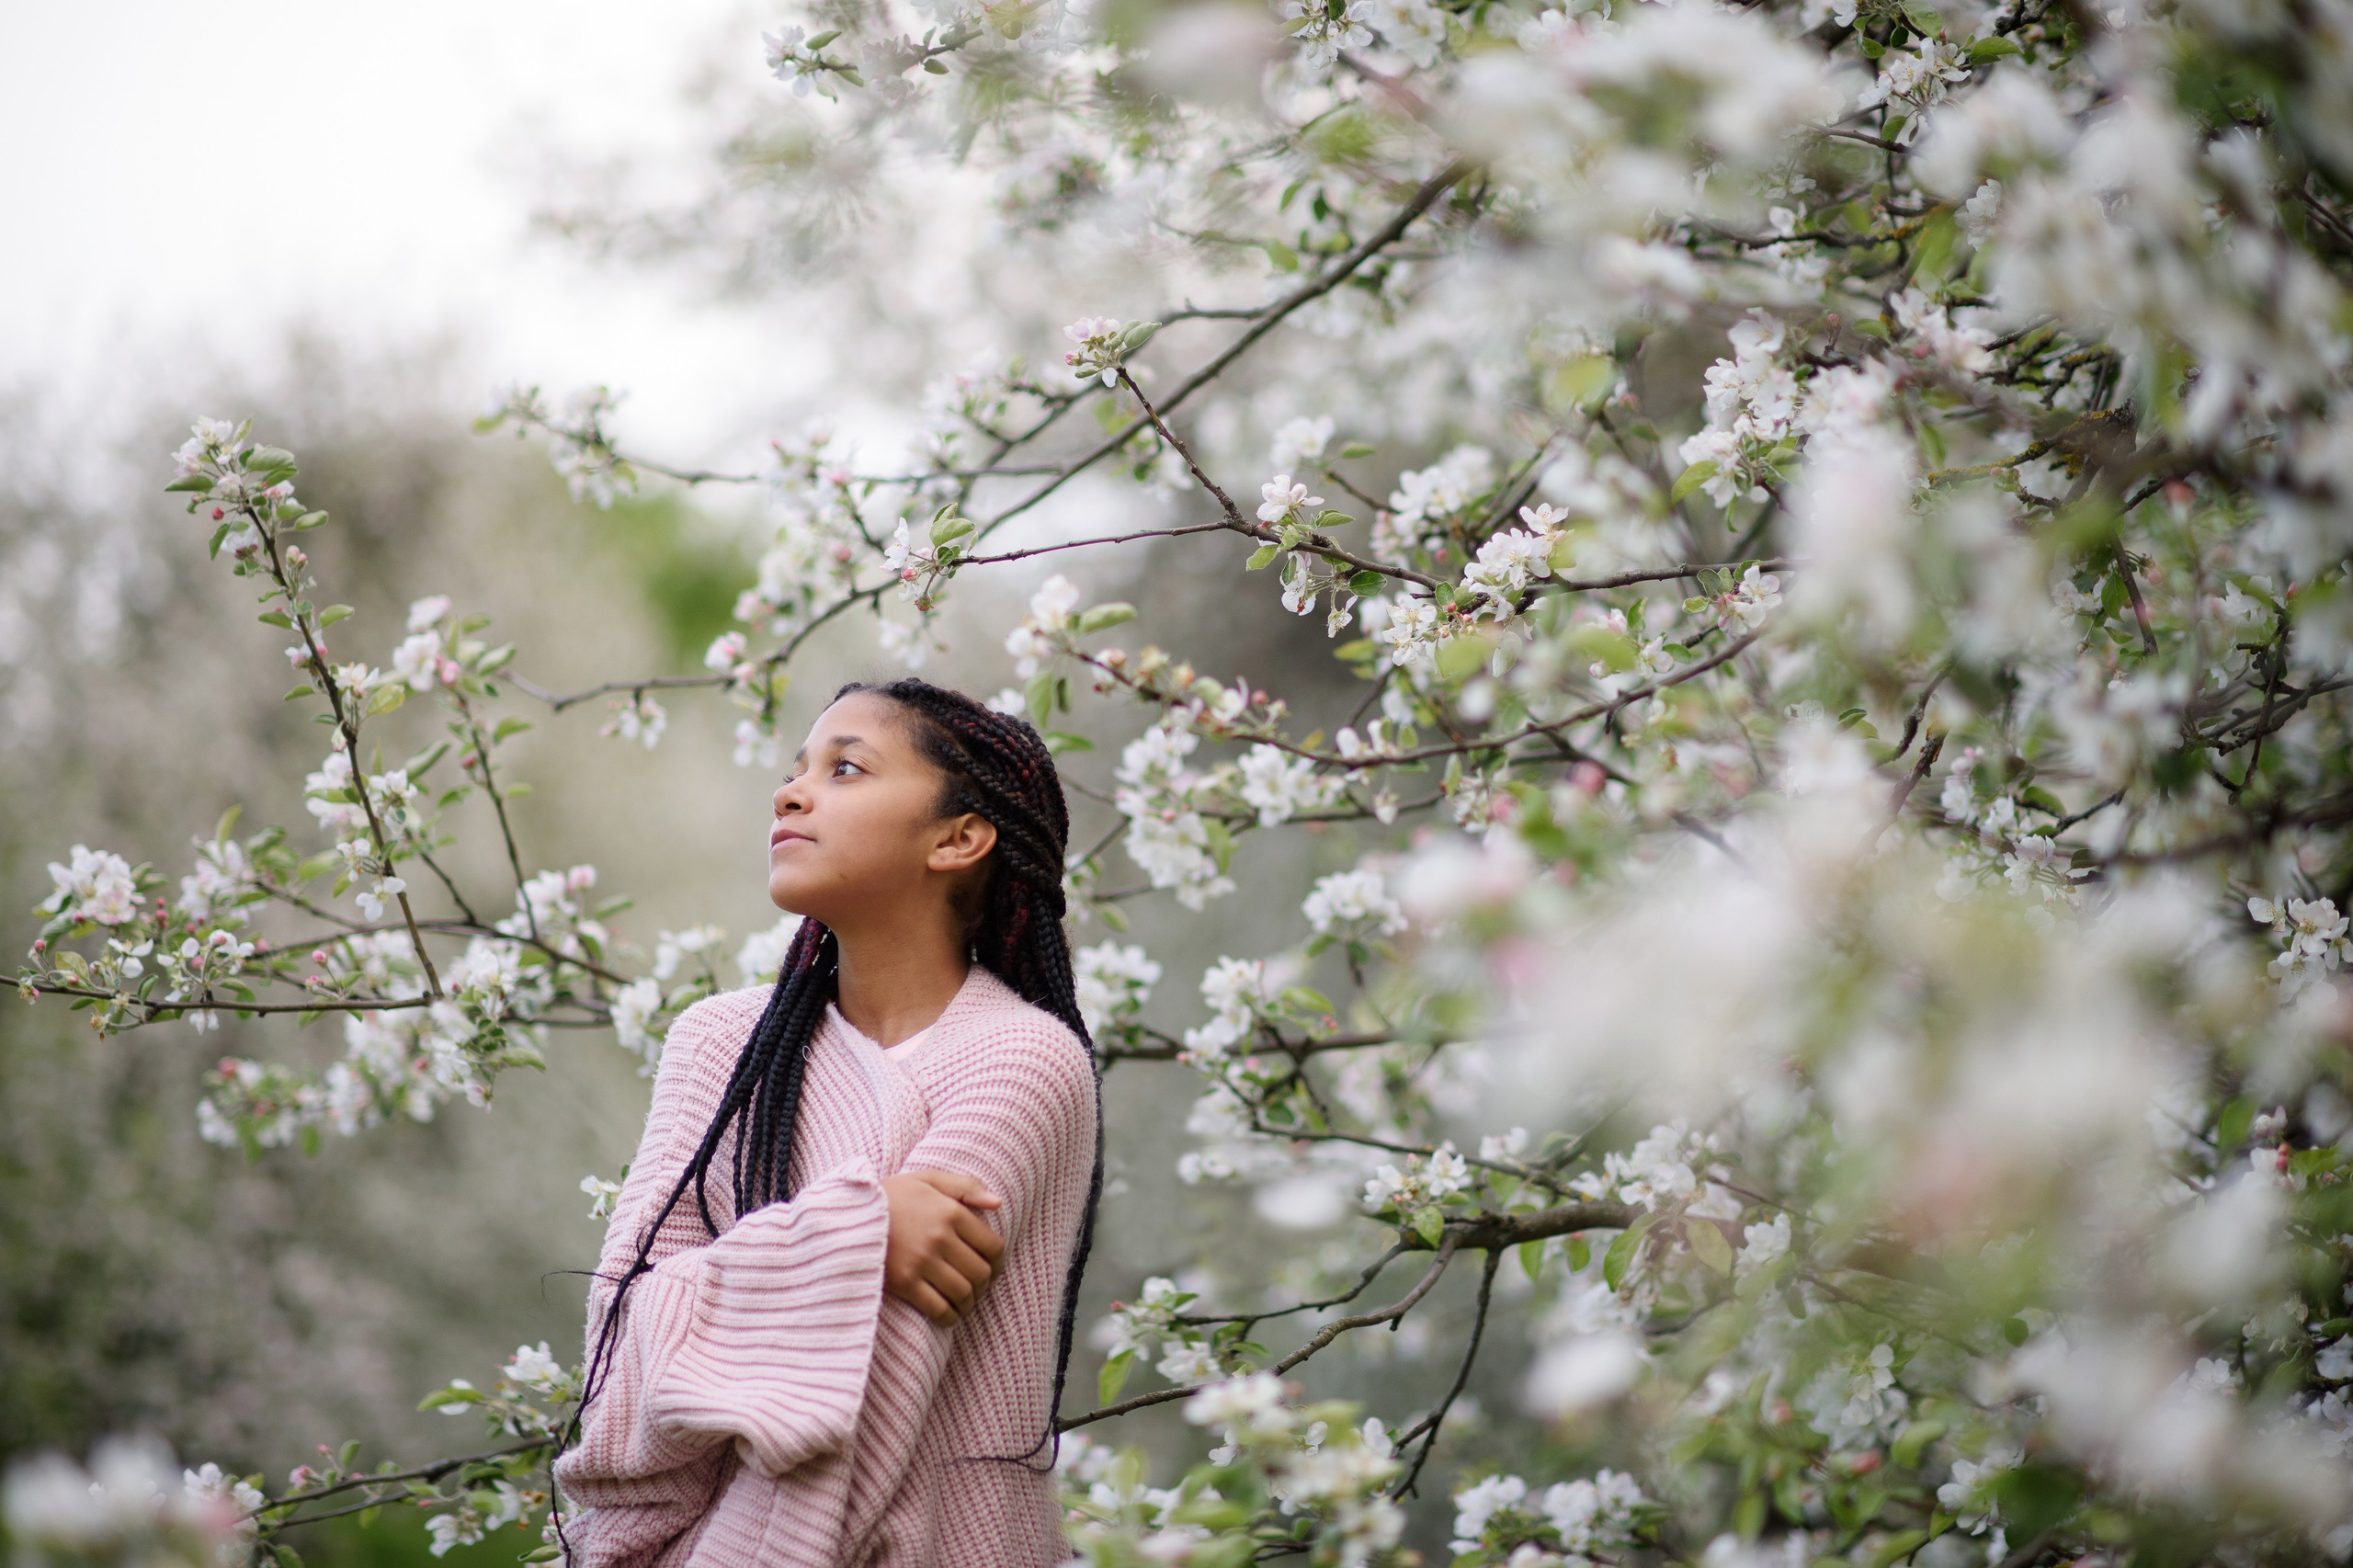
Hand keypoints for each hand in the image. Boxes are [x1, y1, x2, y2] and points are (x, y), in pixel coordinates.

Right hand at [881, 1169, 1003, 1325]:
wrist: (846, 1214)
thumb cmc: (891, 1195)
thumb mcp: (928, 1178)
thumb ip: (966, 1186)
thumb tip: (997, 1202)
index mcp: (951, 1212)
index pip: (993, 1246)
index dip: (998, 1262)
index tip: (992, 1268)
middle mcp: (940, 1238)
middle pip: (981, 1273)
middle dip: (984, 1285)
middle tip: (977, 1288)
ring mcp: (922, 1261)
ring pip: (963, 1293)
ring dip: (968, 1303)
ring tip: (963, 1302)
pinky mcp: (904, 1283)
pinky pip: (939, 1308)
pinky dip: (949, 1316)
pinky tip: (948, 1314)